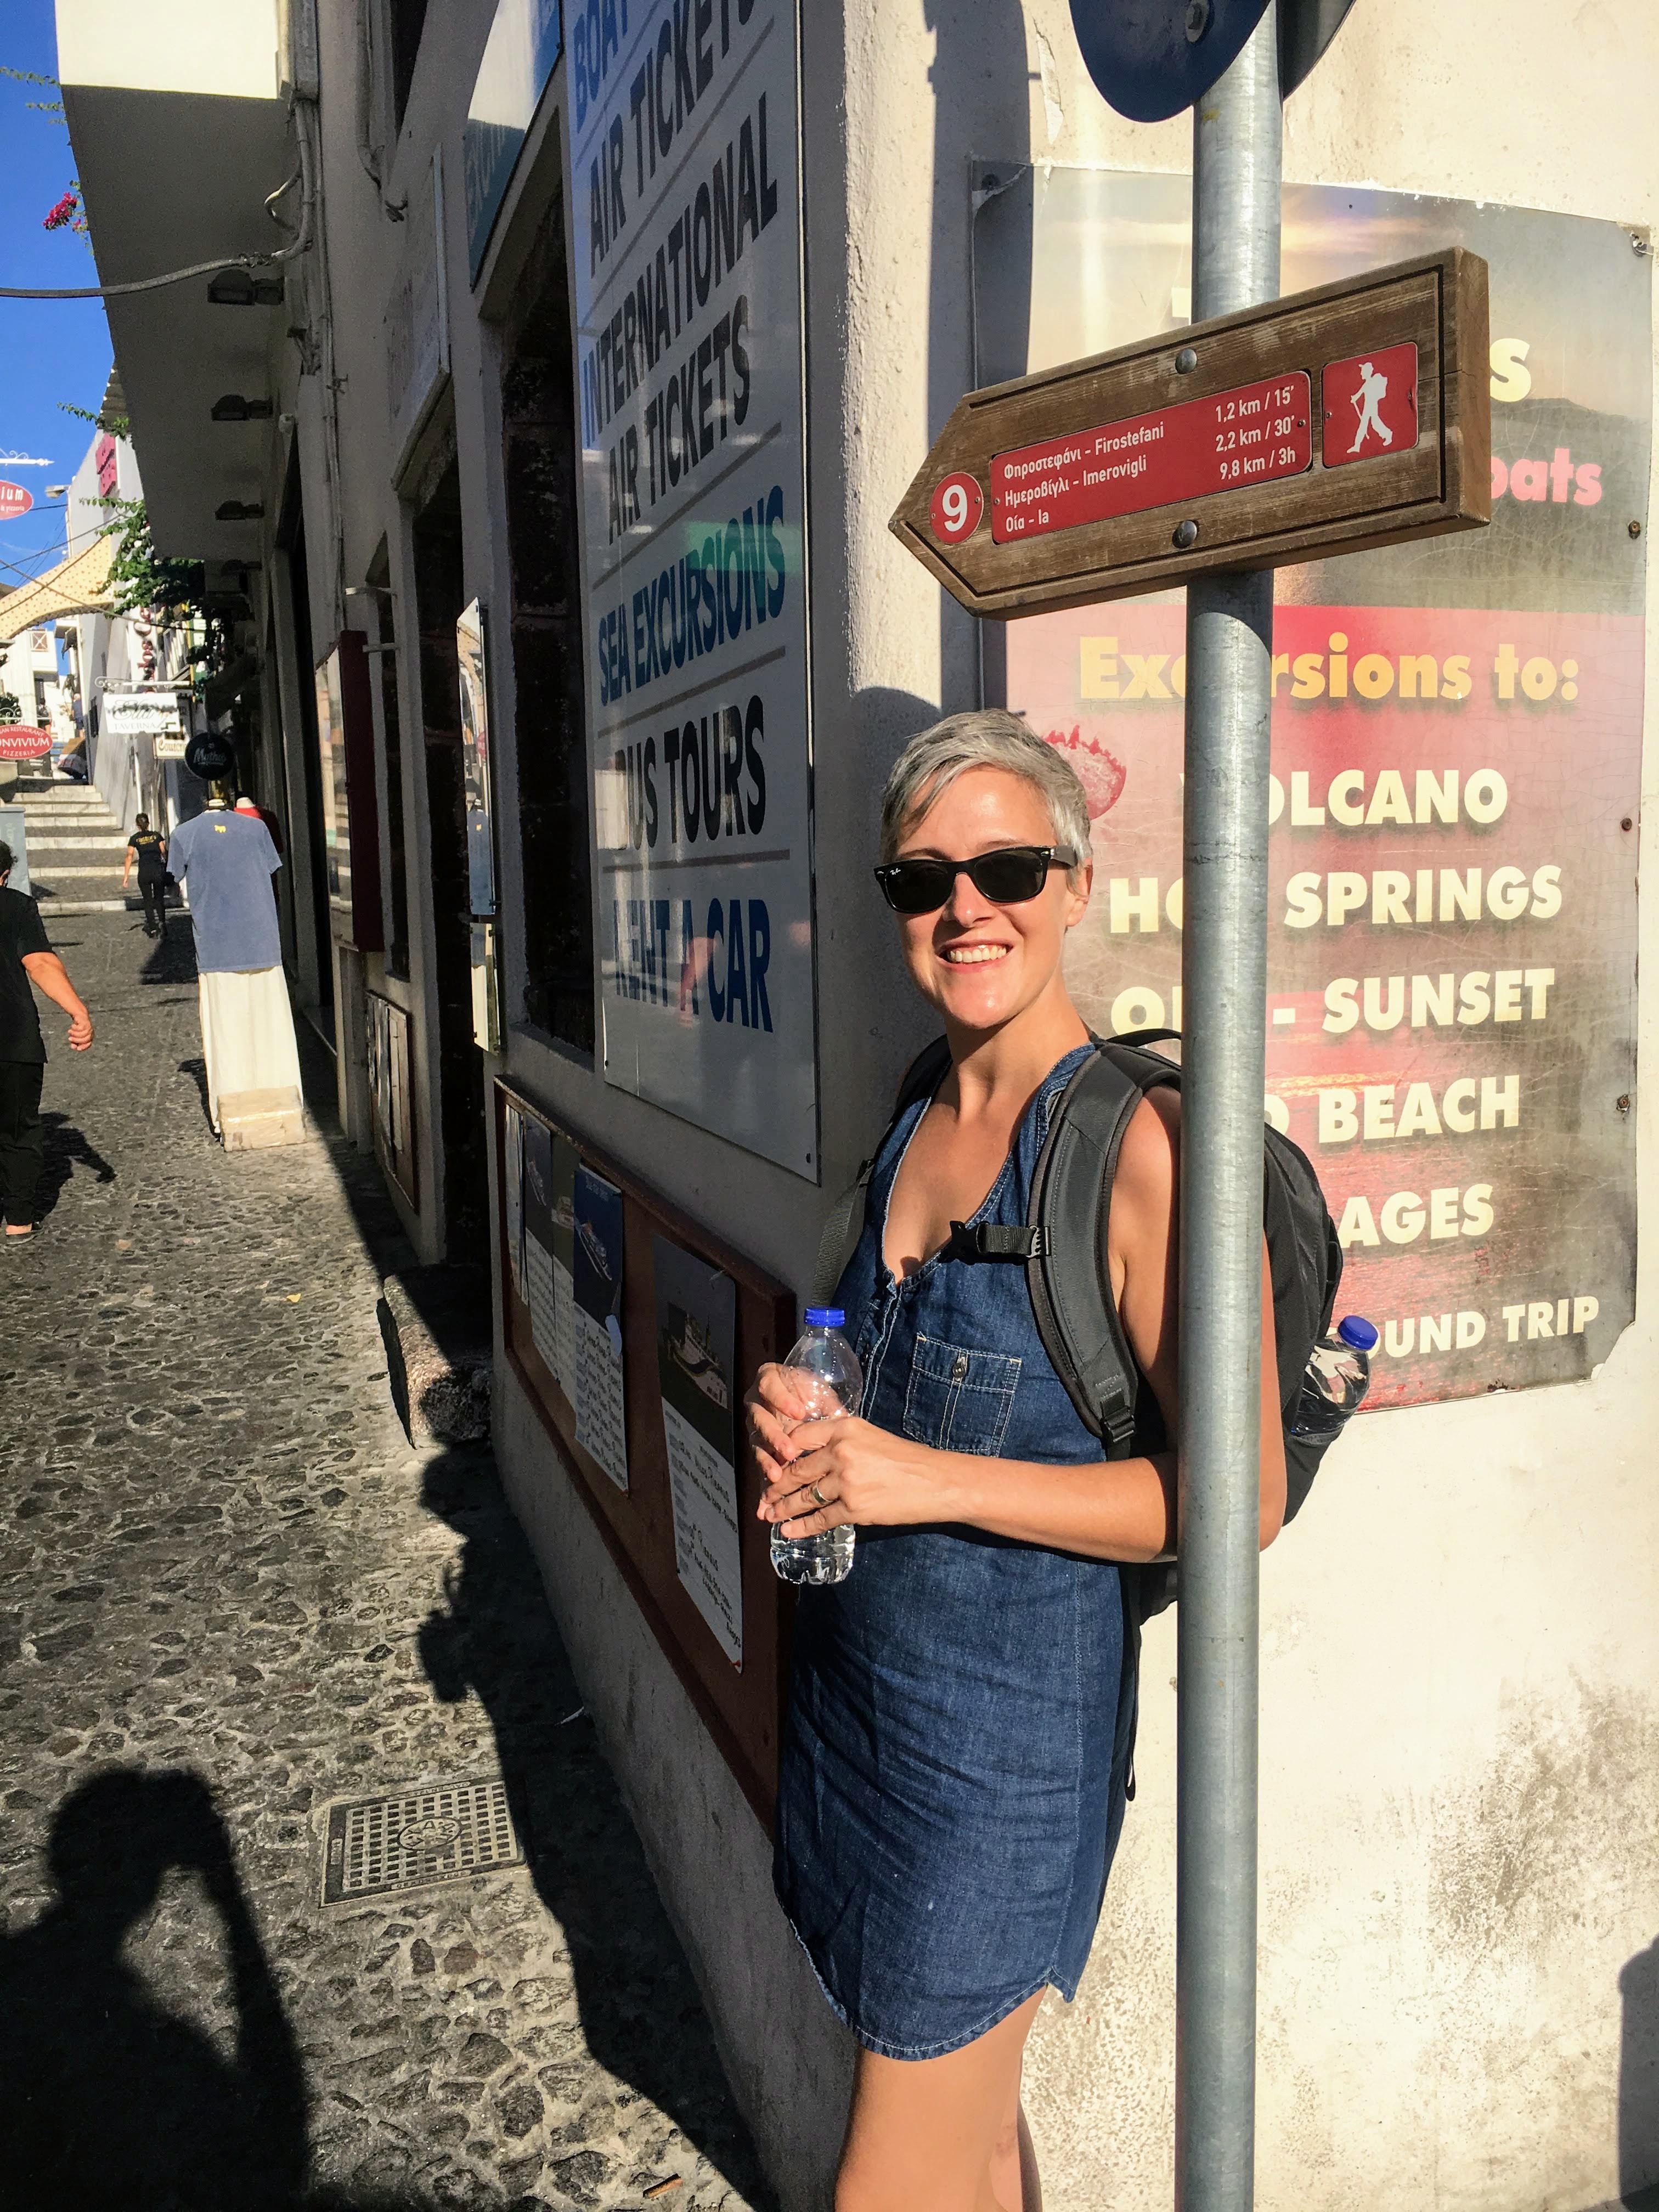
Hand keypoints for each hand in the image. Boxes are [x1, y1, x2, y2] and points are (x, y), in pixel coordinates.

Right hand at [67, 1007, 92, 1049]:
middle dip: (76, 1040)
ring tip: (69, 1031)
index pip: (88, 1044)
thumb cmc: (78, 1028)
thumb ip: (74, 1042)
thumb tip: (73, 1047)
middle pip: (85, 1040)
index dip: (84, 1047)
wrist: (79, 1016)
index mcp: (89, 1037)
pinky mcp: (86, 1023)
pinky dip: (74, 1028)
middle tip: (69, 1038)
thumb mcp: (75, 1036)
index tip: (77, 1049)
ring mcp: (89, 1028)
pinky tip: (72, 1026)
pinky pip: (79, 1028)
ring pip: (82, 1034)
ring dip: (74, 1034)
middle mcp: (90, 1033)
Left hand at [746, 1366, 959, 1537]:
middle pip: (797, 1469)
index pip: (799, 1437)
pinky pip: (820, 1518)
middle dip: (776, 1486)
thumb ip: (842, 1442)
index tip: (771, 1463)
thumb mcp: (871, 1437)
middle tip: (764, 1496)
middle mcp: (841, 1451)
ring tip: (770, 1515)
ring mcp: (846, 1481)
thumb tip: (813, 1456)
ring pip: (804, 1496)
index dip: (781, 1451)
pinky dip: (801, 1526)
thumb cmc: (907, 1460)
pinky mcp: (854, 1508)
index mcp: (844, 1428)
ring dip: (783, 1508)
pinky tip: (788, 1530)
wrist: (937, 1482)